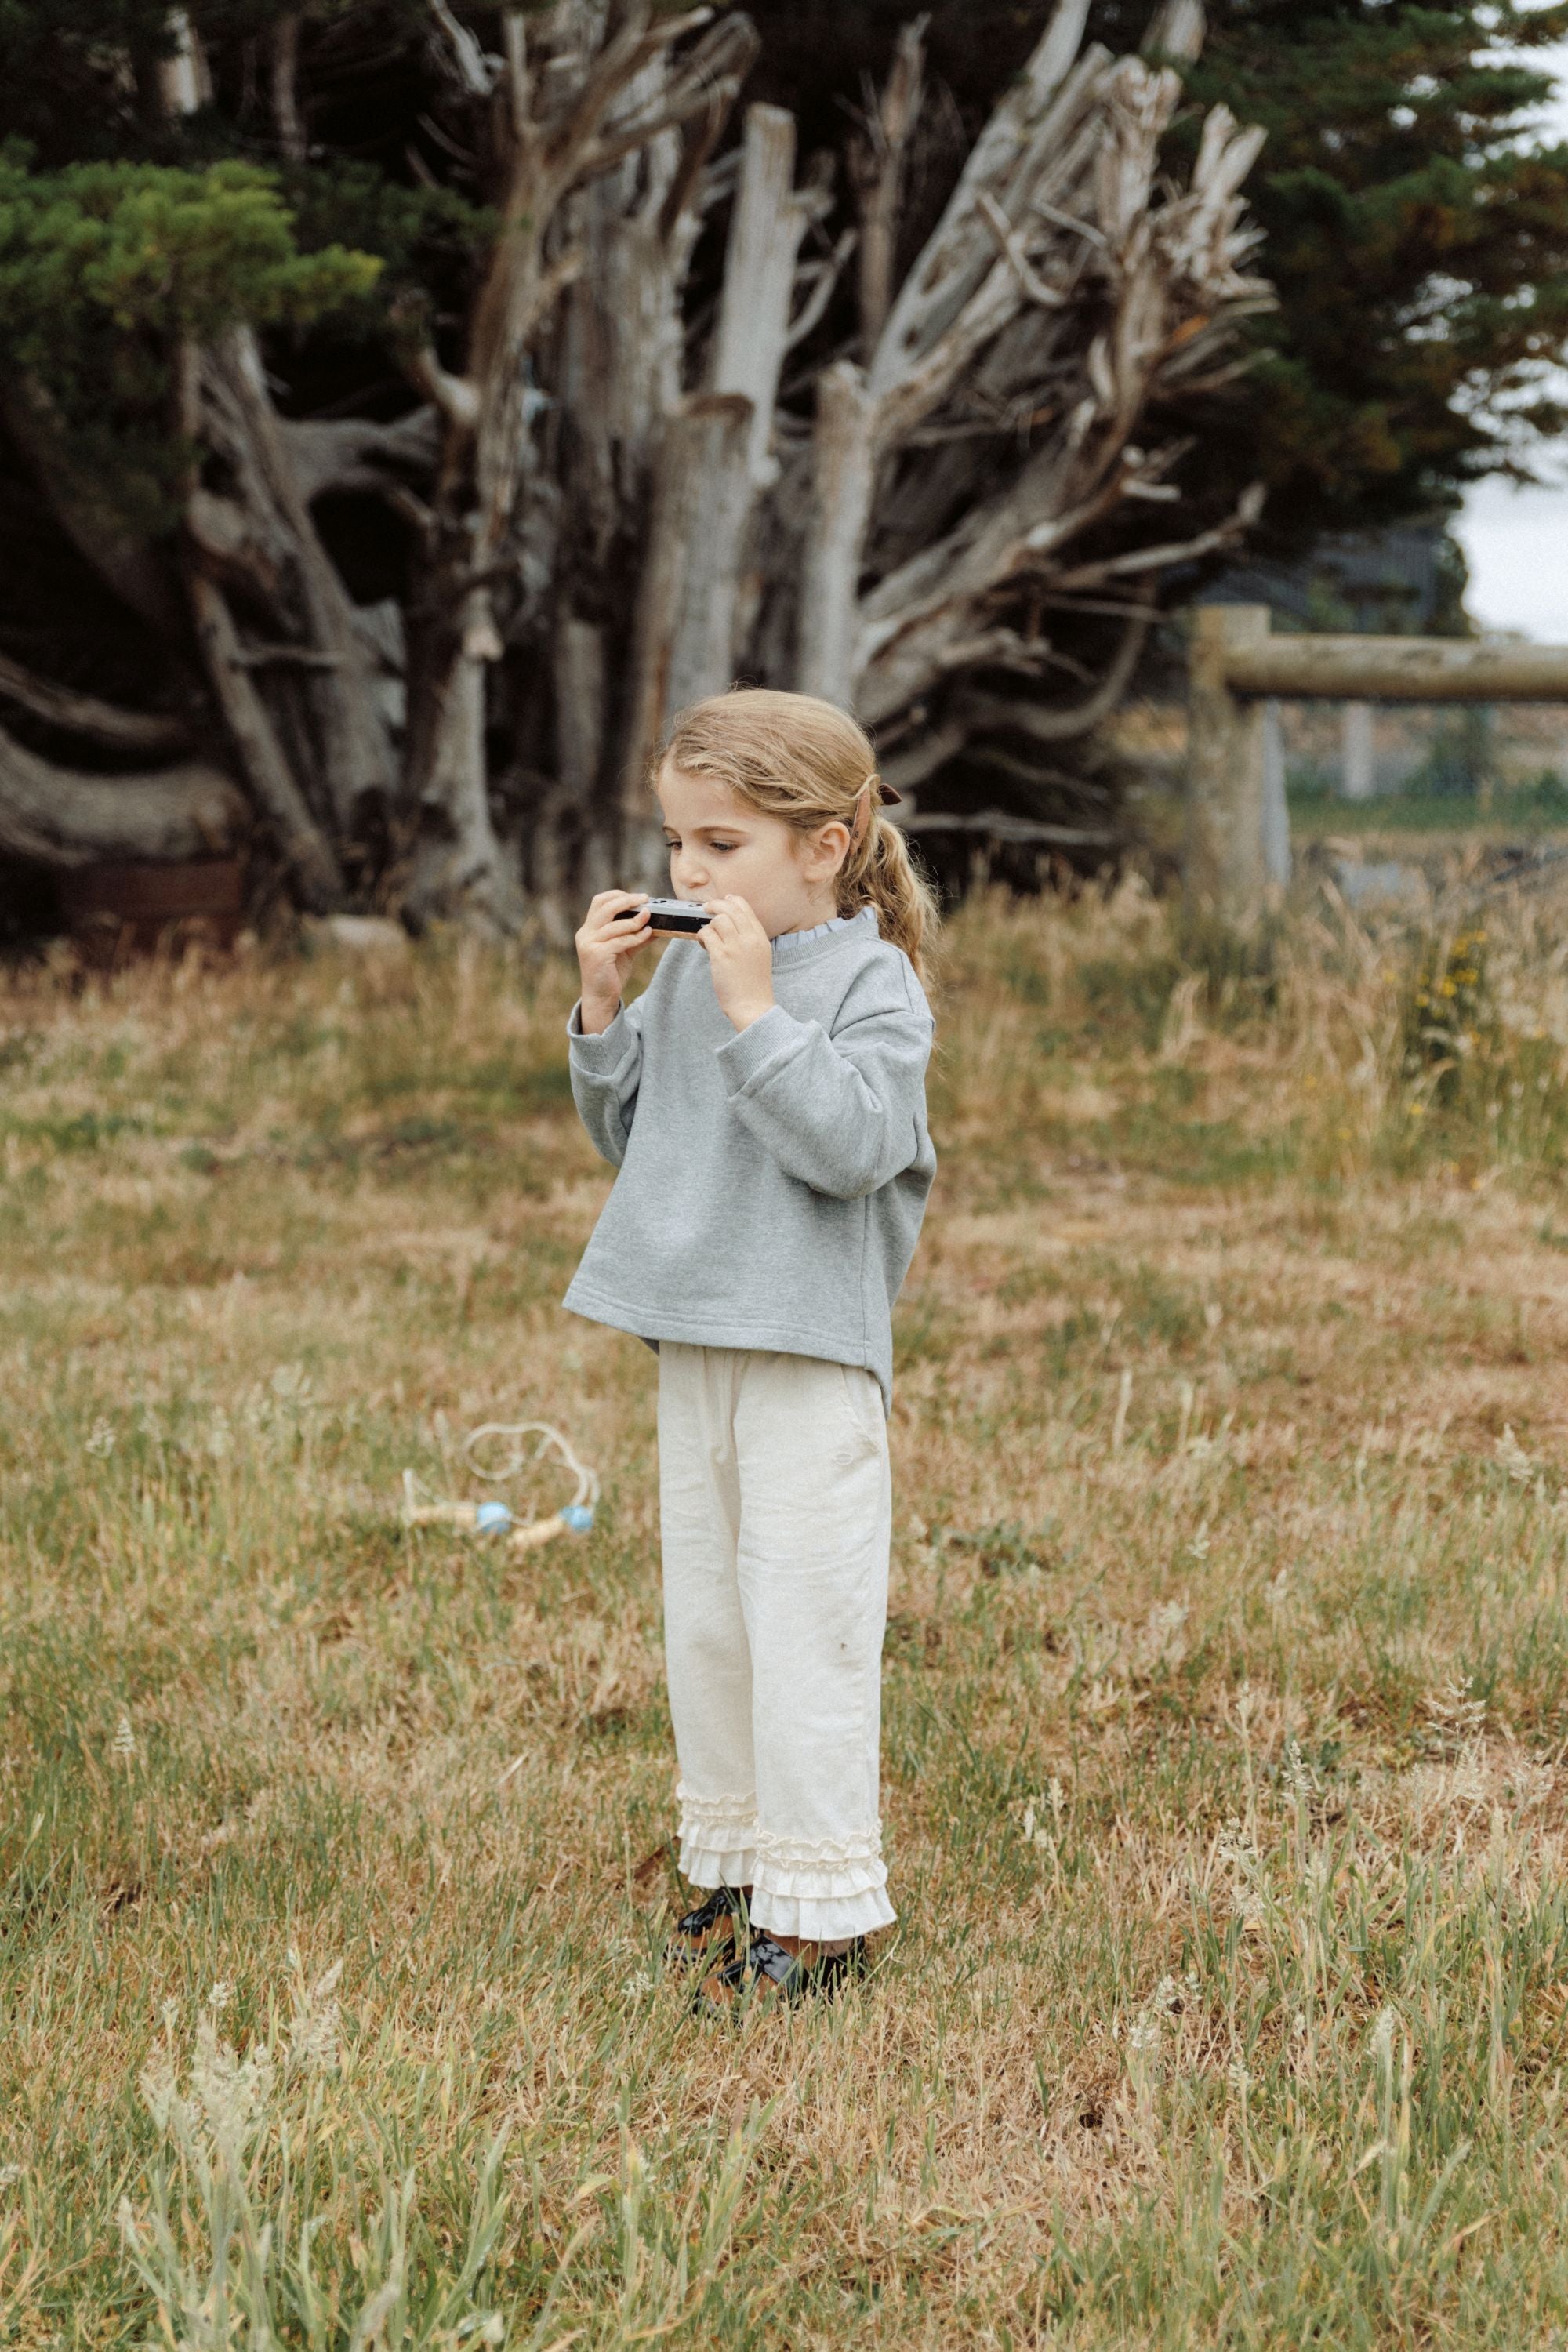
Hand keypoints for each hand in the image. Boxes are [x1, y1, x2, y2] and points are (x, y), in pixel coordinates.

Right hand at [575, 890, 651, 1033]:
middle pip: (605, 907)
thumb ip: (636, 935)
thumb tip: (657, 923)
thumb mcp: (625, 949)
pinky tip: (647, 934)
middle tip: (645, 899)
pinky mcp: (597, 955)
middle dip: (627, 901)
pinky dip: (635, 936)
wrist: (601, 997)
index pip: (600, 902)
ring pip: (614, 925)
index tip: (638, 897)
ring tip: (650, 917)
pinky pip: (620, 941)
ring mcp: (589, 944)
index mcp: (589, 929)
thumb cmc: (611, 972)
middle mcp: (585, 934)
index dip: (618, 895)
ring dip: (635, 920)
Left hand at [698, 895, 774, 1030]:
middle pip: (731, 909)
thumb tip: (730, 924)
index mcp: (760, 937)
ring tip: (707, 936)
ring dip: (709, 925)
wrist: (753, 1005)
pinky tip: (703, 944)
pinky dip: (702, 936)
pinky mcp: (721, 956)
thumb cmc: (753, 984)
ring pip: (718, 919)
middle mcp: (750, 938)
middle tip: (706, 908)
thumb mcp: (760, 956)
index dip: (732, 901)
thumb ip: (749, 939)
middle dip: (715, 905)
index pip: (746, 909)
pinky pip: (707, 934)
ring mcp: (736, 946)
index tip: (724, 901)